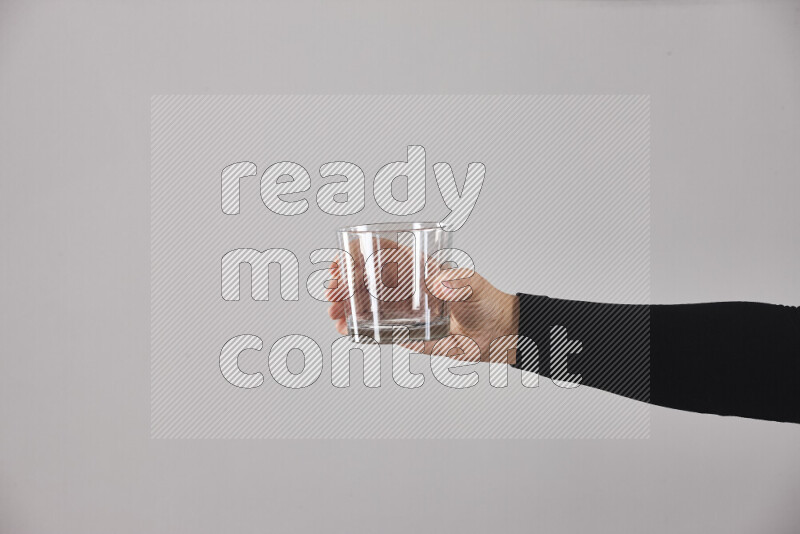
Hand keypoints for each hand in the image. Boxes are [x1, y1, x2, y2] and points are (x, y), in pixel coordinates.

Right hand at [325, 244, 518, 363]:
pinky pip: (375, 328)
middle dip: (345, 282)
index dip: (358, 254)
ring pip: (365, 303)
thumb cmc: (487, 303)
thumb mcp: (475, 287)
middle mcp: (406, 286)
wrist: (496, 334)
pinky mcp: (404, 331)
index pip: (382, 253)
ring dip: (345, 304)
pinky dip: (357, 327)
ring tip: (334, 312)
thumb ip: (459, 284)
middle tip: (333, 292)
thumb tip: (439, 282)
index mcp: (418, 267)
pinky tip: (346, 329)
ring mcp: (402, 309)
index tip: (343, 262)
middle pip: (366, 278)